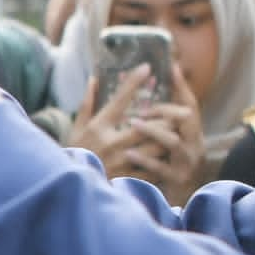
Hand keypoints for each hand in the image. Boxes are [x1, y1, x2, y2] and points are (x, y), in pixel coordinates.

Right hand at [76, 65, 208, 198]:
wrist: (70, 186)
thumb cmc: (74, 154)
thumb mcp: (76, 129)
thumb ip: (86, 104)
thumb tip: (93, 79)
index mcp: (99, 127)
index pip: (119, 100)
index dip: (133, 82)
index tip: (147, 68)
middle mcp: (112, 142)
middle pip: (147, 125)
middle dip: (168, 117)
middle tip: (185, 111)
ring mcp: (121, 162)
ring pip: (154, 147)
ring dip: (169, 139)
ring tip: (182, 133)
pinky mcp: (128, 179)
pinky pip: (152, 169)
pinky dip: (164, 163)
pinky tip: (173, 158)